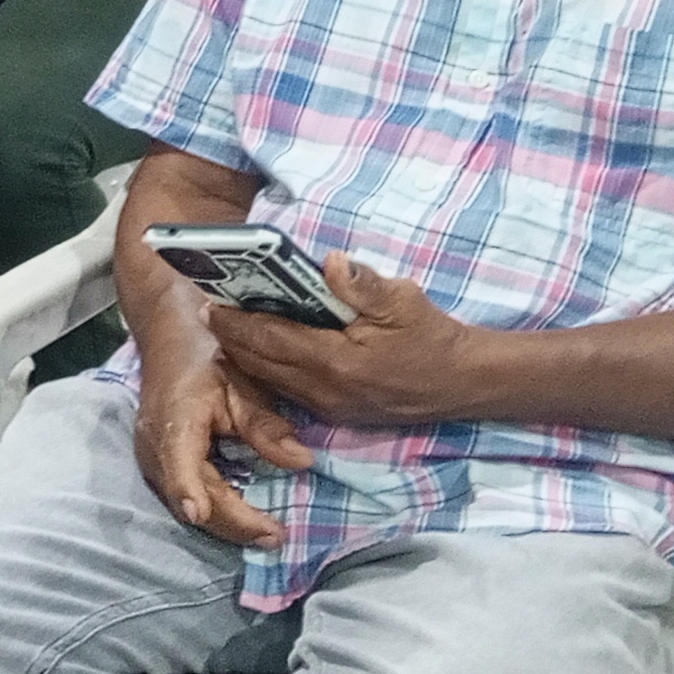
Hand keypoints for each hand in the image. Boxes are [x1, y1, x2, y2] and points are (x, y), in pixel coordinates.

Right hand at [130, 345, 304, 549]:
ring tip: (267, 535)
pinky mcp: (160, 466)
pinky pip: (186, 495)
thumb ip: (267, 426)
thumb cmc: (210, 358)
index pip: (179, 462)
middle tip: (277, 537)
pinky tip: (245, 518)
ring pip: (187, 504)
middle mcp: (156, 446)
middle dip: (232, 523)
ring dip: (226, 524)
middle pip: (190, 497)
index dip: (187, 489)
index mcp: (176, 420)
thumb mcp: (244, 384)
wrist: (172, 341)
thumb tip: (302, 462)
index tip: (201, 513)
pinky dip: (216, 511)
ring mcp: (153, 459)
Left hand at [204, 255, 494, 428]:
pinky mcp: (335, 413)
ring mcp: (328, 406)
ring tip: (225, 327)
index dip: (237, 322)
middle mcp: (324, 389)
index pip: (270, 339)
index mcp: (336, 360)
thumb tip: (328, 261)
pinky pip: (287, 390)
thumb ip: (362, 284)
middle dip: (230, 337)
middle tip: (209, 310)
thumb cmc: (432, 336)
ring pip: (269, 380)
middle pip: (259, 363)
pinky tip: (259, 350)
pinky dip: (266, 370)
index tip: (211, 301)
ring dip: (244, 355)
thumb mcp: (403, 300)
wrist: (464, 383)